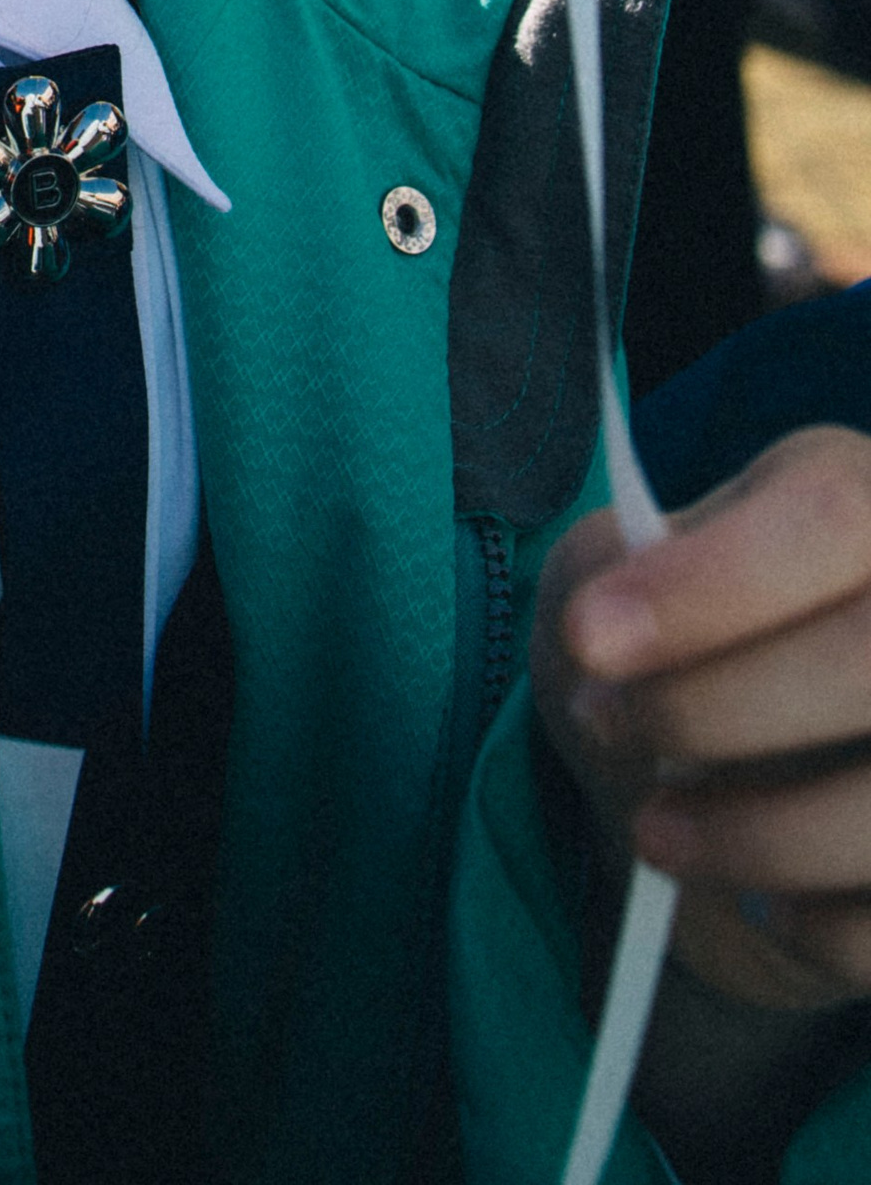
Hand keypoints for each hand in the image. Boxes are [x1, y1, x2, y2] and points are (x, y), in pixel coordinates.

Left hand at [535, 429, 870, 1013]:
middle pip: (863, 658)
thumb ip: (609, 575)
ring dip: (753, 835)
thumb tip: (619, 629)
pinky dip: (826, 929)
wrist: (740, 789)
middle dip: (712, 708)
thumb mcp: (623, 581)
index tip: (590, 640)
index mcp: (866, 505)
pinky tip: (776, 907)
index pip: (829, 516)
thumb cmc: (679, 659)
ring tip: (656, 835)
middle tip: (606, 728)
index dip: (711, 584)